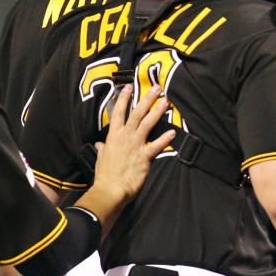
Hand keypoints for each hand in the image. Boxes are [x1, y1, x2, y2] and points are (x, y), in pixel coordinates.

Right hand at [91, 85, 176, 204]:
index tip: (129, 87)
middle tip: (157, 88)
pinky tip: (173, 131)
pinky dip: (165, 139)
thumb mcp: (101, 159)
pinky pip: (157, 146)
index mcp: (113, 136)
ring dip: (158, 111)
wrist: (110, 189)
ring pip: (148, 124)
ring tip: (166, 101)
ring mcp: (135, 146)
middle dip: (147, 99)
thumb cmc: (105, 175)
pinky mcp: (144, 157)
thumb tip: (101, 145)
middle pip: (137, 113)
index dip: (123, 99)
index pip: (118, 113)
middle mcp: (125, 137)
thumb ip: (103, 149)